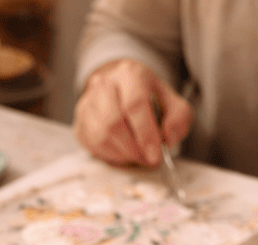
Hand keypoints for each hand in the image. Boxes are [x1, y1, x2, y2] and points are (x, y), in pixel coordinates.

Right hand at [74, 59, 192, 166]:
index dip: (145, 134)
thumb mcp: (172, 103)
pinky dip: (109, 154)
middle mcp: (104, 83)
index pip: (134, 104)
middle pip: (113, 122)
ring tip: (135, 155)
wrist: (121, 89)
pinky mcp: (80, 120)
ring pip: (100, 135)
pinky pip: (91, 144)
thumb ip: (178, 119)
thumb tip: (167, 137)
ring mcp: (88, 102)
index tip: (154, 155)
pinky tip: (122, 152)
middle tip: (145, 158)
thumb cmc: (148, 99)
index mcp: (130, 73)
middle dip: (132, 148)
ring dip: (121, 153)